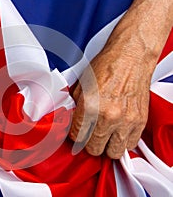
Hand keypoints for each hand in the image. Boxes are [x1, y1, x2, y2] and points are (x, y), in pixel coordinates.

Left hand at [69, 0, 172, 158]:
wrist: (130, 56)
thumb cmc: (106, 66)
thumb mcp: (80, 86)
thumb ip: (74, 107)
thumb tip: (70, 121)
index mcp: (90, 107)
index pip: (77, 137)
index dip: (74, 137)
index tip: (76, 134)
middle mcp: (108, 117)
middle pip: (94, 149)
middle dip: (88, 144)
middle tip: (89, 135)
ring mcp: (125, 121)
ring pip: (112, 152)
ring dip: (106, 146)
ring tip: (104, 136)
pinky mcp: (139, 121)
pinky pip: (129, 144)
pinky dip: (122, 142)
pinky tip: (117, 132)